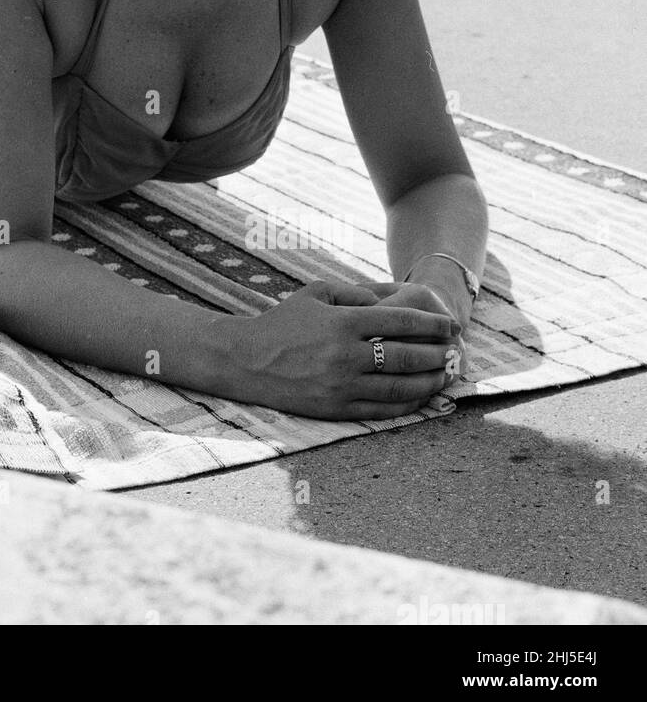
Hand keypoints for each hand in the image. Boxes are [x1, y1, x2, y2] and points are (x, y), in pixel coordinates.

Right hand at [230, 278, 459, 420]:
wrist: (247, 360)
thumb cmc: (284, 322)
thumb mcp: (317, 294)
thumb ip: (356, 293)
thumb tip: (393, 301)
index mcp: (342, 322)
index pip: (400, 322)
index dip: (432, 325)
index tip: (451, 326)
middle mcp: (345, 354)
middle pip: (407, 356)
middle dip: (437, 353)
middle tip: (454, 351)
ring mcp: (342, 385)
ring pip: (400, 386)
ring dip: (429, 380)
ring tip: (444, 374)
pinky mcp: (337, 408)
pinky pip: (383, 409)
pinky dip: (409, 403)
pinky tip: (421, 395)